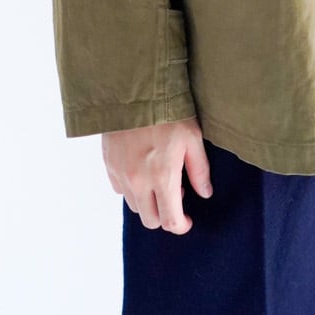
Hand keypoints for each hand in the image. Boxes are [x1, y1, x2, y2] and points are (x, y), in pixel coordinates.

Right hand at [102, 117, 212, 233]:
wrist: (135, 89)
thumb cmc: (168, 111)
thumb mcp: (193, 138)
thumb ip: (199, 170)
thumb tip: (205, 193)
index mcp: (163, 177)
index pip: (170, 221)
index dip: (181, 225)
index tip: (187, 219)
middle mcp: (138, 181)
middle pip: (150, 220)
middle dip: (164, 215)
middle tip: (174, 193)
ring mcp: (121, 174)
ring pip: (134, 206)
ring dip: (148, 201)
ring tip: (158, 179)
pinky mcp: (109, 164)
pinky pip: (119, 189)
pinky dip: (132, 188)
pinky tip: (141, 170)